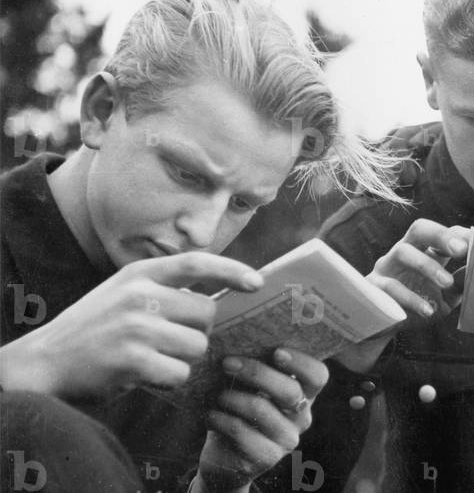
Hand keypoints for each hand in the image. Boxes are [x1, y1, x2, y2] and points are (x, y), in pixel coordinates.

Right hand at [0, 253, 263, 399]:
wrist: (43, 363)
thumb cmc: (93, 330)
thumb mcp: (123, 293)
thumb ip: (164, 290)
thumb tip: (218, 297)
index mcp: (140, 275)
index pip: (196, 263)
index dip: (232, 270)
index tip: (258, 282)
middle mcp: (140, 295)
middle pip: (207, 314)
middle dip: (197, 332)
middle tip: (169, 342)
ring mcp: (136, 326)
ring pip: (196, 346)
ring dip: (182, 360)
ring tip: (151, 359)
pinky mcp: (132, 360)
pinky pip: (179, 373)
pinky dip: (169, 382)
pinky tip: (145, 376)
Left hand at [197, 347, 328, 491]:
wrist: (226, 454)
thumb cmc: (240, 406)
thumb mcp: (252, 384)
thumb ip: (258, 363)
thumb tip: (243, 334)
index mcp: (305, 392)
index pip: (318, 375)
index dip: (301, 362)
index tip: (276, 351)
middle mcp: (302, 416)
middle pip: (290, 391)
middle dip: (257, 373)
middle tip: (227, 362)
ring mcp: (287, 439)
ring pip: (263, 411)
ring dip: (234, 397)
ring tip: (216, 393)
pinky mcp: (266, 457)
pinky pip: (243, 433)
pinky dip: (222, 420)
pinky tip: (210, 414)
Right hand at [366, 218, 469, 324]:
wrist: (383, 330)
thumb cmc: (415, 307)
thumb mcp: (445, 298)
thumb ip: (460, 284)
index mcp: (423, 251)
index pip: (441, 233)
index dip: (458, 235)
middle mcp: (404, 252)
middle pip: (419, 230)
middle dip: (441, 235)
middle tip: (461, 249)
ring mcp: (386, 267)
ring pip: (403, 252)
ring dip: (427, 265)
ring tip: (446, 283)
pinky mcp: (372, 287)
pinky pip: (390, 285)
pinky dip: (410, 297)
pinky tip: (427, 310)